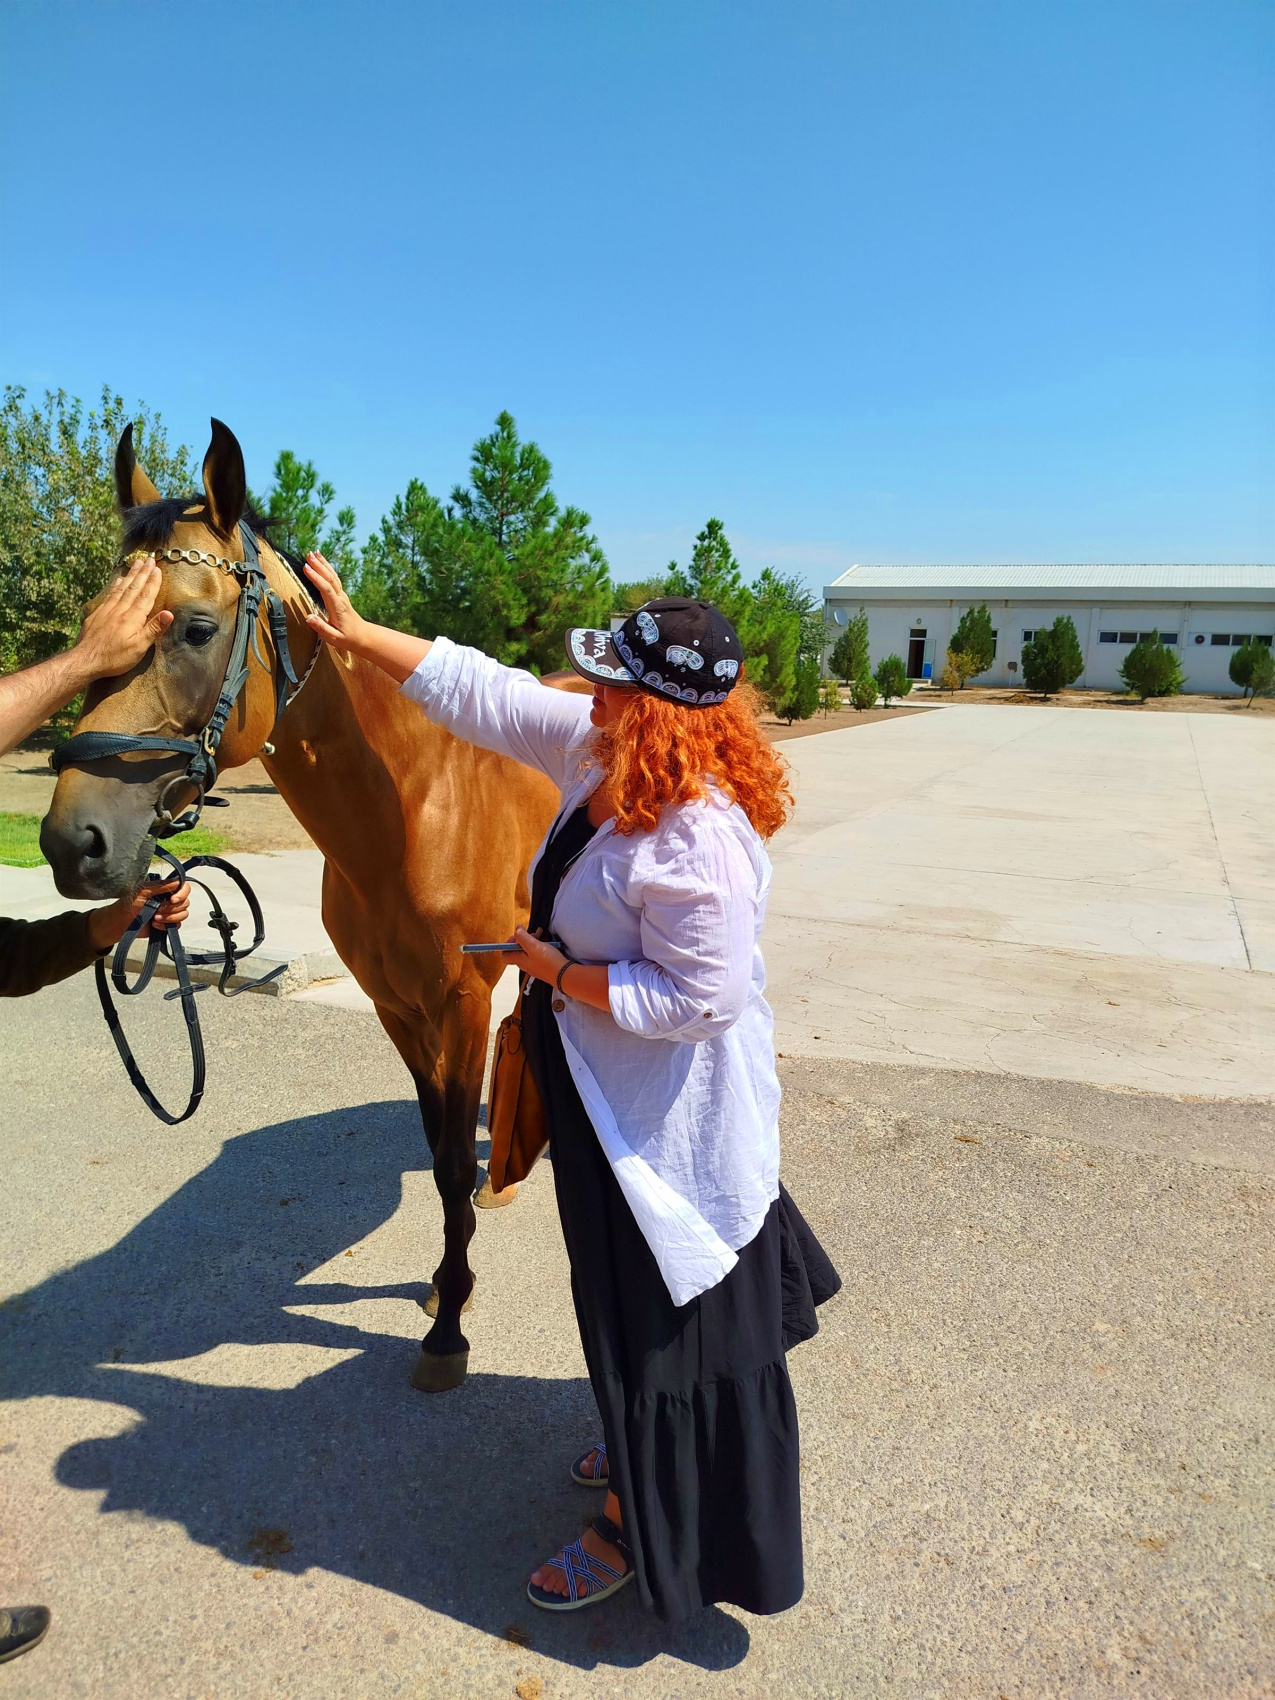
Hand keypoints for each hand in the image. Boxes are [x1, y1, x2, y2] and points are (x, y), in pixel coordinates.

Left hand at [75, 557, 172, 677]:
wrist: (86, 660)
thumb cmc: (116, 657)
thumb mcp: (139, 648)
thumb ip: (153, 629)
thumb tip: (169, 613)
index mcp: (133, 618)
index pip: (146, 596)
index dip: (152, 582)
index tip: (158, 569)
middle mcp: (120, 609)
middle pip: (134, 588)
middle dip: (143, 573)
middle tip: (149, 559)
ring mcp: (107, 610)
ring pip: (121, 588)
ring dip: (130, 575)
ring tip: (136, 563)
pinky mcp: (97, 614)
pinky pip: (109, 594)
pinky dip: (116, 584)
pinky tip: (118, 580)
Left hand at [86, 878, 191, 954]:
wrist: (120, 922)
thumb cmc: (129, 903)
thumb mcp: (143, 891)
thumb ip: (161, 886)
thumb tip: (178, 881)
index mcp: (166, 889)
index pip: (184, 888)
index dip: (182, 894)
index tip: (172, 899)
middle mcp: (170, 900)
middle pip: (185, 902)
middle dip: (171, 908)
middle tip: (157, 910)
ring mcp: (170, 912)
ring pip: (183, 914)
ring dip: (169, 917)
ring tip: (155, 918)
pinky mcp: (168, 924)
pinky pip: (177, 925)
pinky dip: (166, 925)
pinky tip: (155, 925)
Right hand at [303, 553, 367, 650]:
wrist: (363, 636)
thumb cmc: (348, 638)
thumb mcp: (334, 638)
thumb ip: (321, 627)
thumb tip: (308, 617)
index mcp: (337, 607)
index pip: (326, 589)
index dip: (316, 578)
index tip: (306, 568)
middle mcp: (340, 598)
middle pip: (330, 578)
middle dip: (319, 565)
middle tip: (308, 554)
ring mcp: (342, 595)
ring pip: (333, 576)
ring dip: (323, 564)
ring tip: (314, 553)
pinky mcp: (341, 595)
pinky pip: (334, 578)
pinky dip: (327, 568)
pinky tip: (322, 562)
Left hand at [510, 925, 567, 986]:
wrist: (563, 974)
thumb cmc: (548, 961)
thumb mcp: (533, 945)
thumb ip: (522, 937)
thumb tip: (517, 930)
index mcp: (519, 960)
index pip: (505, 955)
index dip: (507, 944)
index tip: (516, 936)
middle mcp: (525, 965)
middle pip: (518, 951)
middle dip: (523, 939)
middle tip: (531, 933)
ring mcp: (534, 966)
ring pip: (528, 952)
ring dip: (532, 941)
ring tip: (541, 935)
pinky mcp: (543, 966)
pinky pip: (537, 955)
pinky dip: (539, 946)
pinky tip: (547, 943)